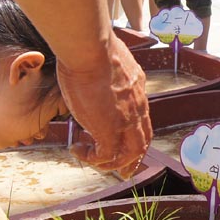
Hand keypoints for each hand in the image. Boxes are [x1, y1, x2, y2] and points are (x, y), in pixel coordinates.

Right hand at [58, 36, 151, 175]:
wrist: (90, 48)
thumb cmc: (91, 47)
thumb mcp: (107, 60)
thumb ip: (108, 70)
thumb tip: (94, 65)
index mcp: (137, 89)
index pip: (142, 119)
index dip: (135, 134)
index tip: (125, 141)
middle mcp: (137, 108)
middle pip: (143, 141)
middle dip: (134, 159)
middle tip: (125, 172)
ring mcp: (126, 121)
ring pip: (129, 154)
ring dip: (113, 163)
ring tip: (92, 161)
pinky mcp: (110, 131)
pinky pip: (106, 156)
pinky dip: (92, 158)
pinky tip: (76, 149)